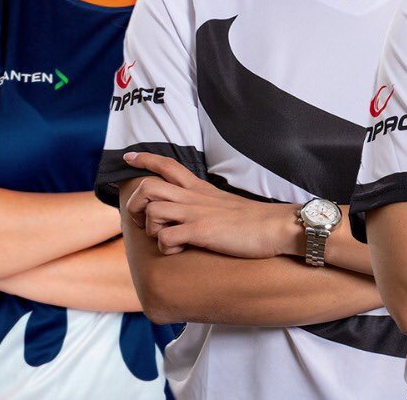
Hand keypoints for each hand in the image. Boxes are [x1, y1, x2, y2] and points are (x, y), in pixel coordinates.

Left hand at [122, 152, 299, 258]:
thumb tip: (197, 214)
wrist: (277, 226)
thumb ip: (208, 204)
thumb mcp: (226, 204)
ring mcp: (196, 213)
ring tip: (166, 238)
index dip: (145, 159)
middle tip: (143, 220)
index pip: (168, 166)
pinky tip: (180, 250)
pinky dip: (166, 248)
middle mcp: (193, 198)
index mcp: (200, 189)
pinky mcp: (200, 232)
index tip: (129, 157)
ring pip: (151, 210)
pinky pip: (165, 238)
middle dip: (135, 204)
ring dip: (150, 228)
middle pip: (148, 186)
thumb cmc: (256, 220)